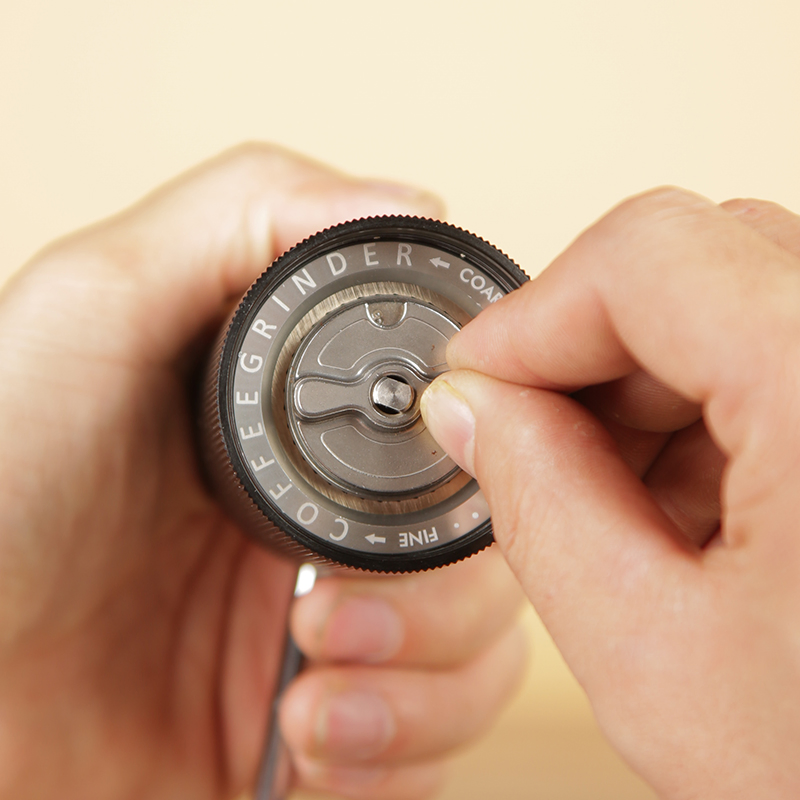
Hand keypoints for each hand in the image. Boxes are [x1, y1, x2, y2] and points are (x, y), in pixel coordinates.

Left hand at [0, 144, 525, 799]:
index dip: (492, 457)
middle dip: (447, 605)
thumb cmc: (1, 495)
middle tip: (333, 621)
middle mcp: (339, 533)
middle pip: (493, 555)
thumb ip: (242, 216)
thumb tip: (409, 202)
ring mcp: (343, 642)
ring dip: (428, 686)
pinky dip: (397, 760)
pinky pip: (434, 755)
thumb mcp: (98, 308)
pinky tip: (307, 744)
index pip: (468, 435)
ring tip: (313, 697)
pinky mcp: (334, 744)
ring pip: (486, 659)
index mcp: (315, 438)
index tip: (453, 485)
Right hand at [421, 188, 799, 798]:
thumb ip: (536, 504)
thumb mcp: (655, 659)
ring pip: (738, 298)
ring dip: (648, 387)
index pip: (643, 256)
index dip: (530, 316)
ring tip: (628, 503)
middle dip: (584, 354)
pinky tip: (700, 505)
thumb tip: (472, 410)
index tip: (478, 377)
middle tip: (535, 444)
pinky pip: (786, 347)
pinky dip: (714, 406)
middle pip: (693, 263)